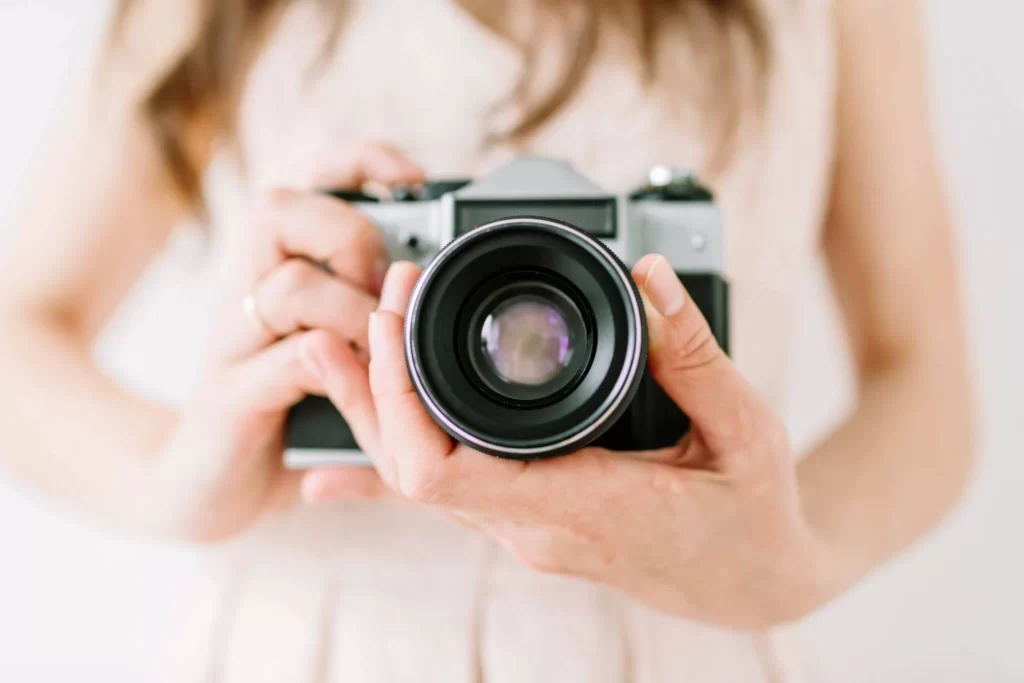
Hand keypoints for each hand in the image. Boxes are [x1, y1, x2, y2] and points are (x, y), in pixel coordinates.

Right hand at [141, 141, 419, 542]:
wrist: (213, 488)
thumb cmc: (289, 409)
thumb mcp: (335, 348)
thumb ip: (369, 307)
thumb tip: (433, 278)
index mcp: (273, 267)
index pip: (305, 181)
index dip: (358, 162)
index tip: (413, 177)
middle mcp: (245, 290)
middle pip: (277, 209)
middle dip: (348, 237)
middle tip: (380, 287)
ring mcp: (233, 341)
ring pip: (286, 284)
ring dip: (350, 312)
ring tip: (376, 347)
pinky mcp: (231, 395)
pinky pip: (287, 359)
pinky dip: (331, 366)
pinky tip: (349, 384)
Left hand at [303, 256, 841, 627]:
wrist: (754, 584)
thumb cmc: (753, 517)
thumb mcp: (744, 432)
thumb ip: (694, 354)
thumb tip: (650, 276)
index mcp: (583, 507)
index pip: (443, 473)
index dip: (399, 398)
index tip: (397, 317)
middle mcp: (536, 527)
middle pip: (410, 470)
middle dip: (377, 383)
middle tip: (382, 298)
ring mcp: (527, 530)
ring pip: (418, 480)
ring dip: (378, 411)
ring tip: (347, 340)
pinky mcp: (530, 520)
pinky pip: (447, 487)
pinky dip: (402, 444)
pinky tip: (361, 431)